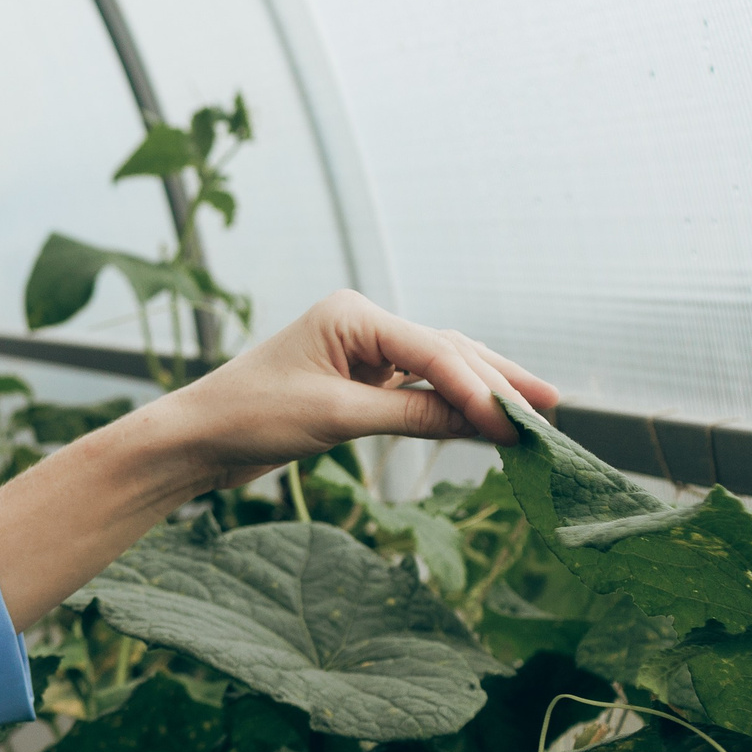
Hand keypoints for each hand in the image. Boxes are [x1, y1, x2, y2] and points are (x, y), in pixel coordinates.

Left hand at [153, 290, 559, 491]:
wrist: (198, 437)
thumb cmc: (250, 416)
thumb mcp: (335, 417)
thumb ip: (412, 417)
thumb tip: (485, 423)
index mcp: (352, 315)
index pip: (433, 350)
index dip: (478, 388)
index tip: (516, 424)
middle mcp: (362, 325)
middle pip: (446, 351)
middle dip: (497, 381)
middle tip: (552, 410)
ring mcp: (361, 353)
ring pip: (438, 370)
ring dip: (482, 394)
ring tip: (537, 415)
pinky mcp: (358, 383)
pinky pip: (418, 393)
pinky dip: (451, 410)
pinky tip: (488, 424)